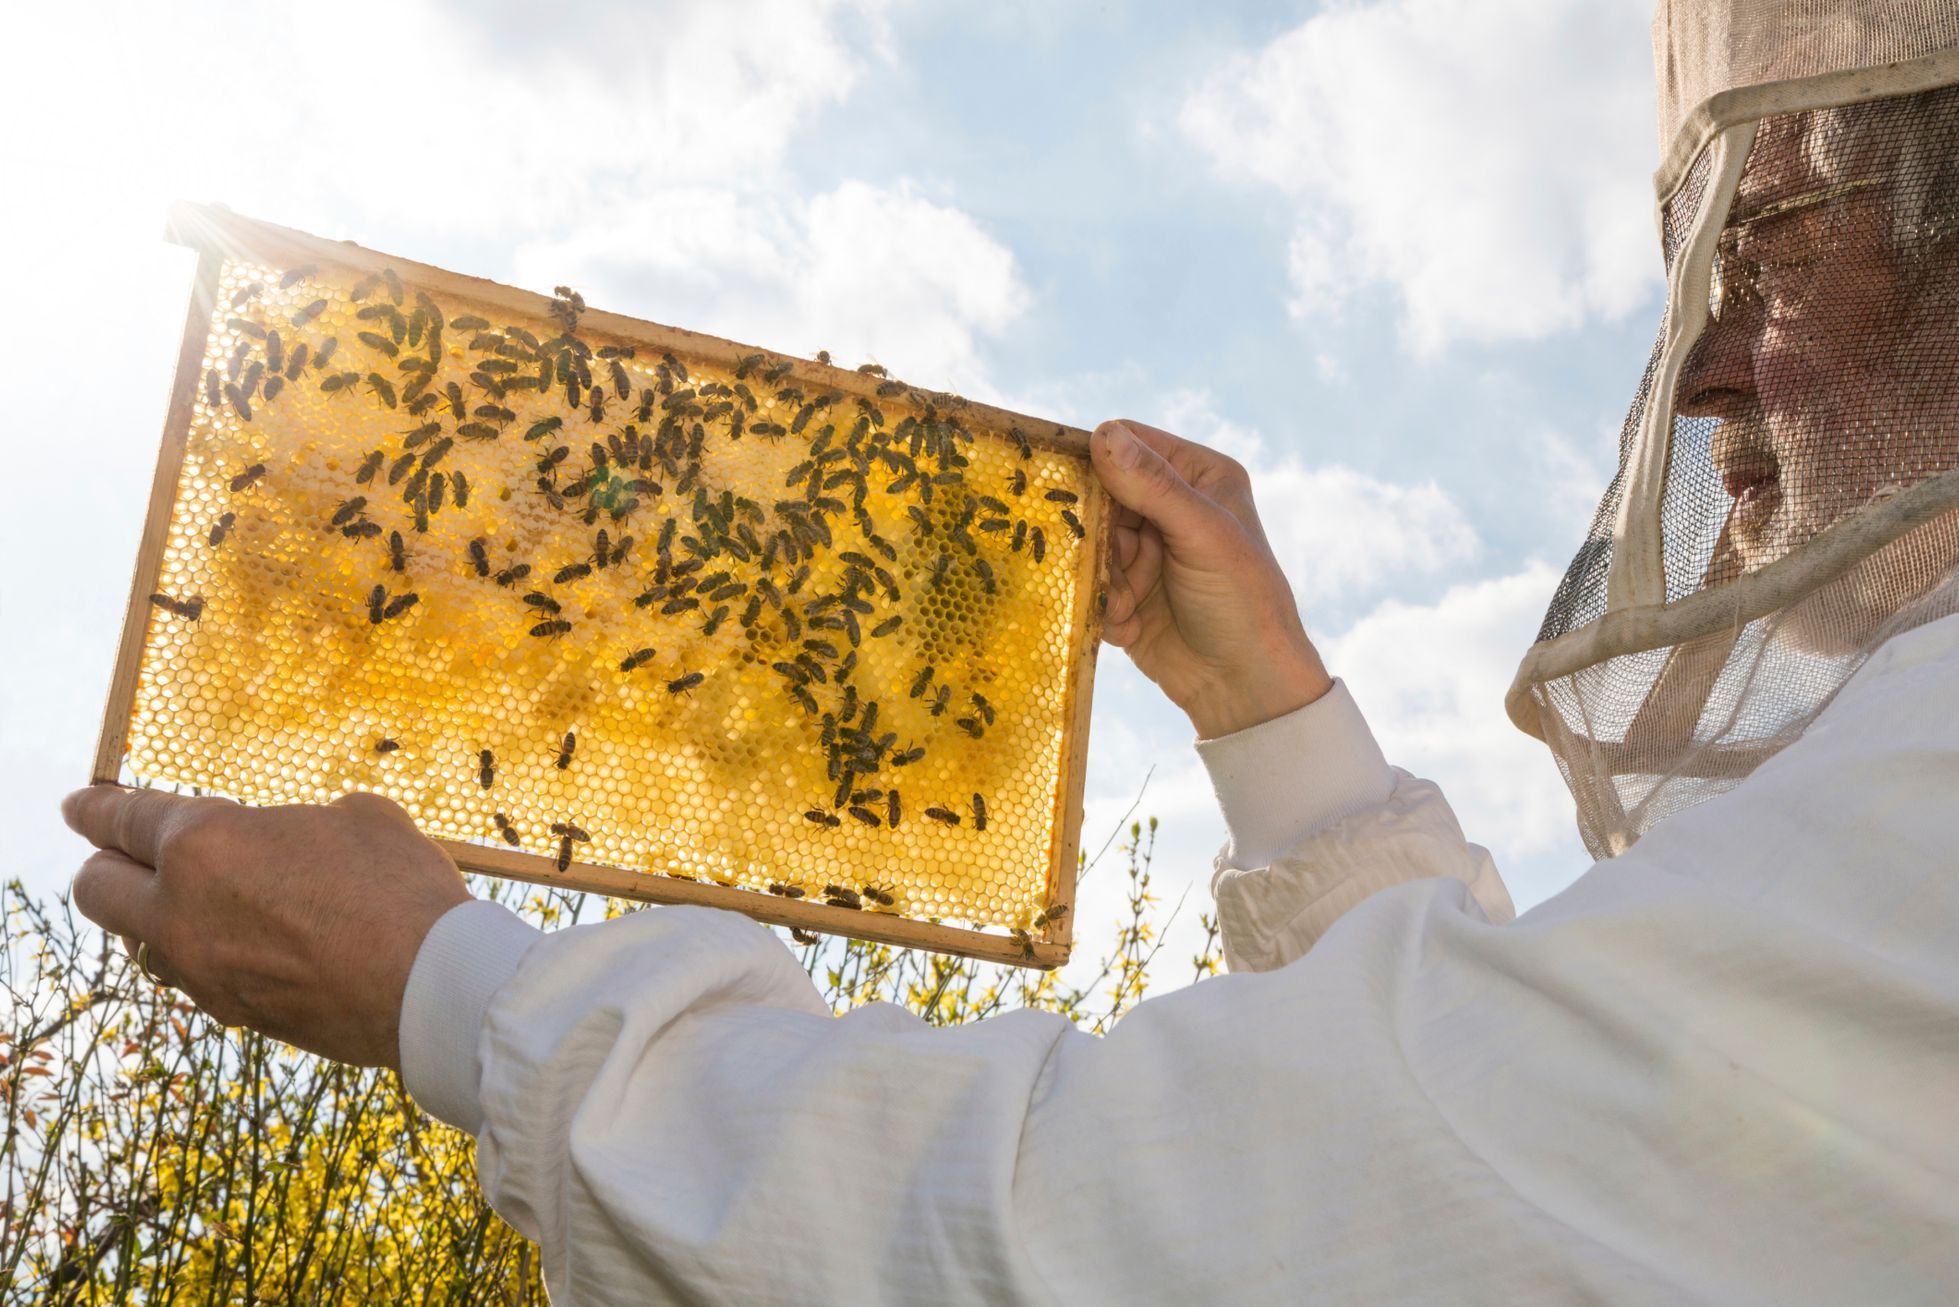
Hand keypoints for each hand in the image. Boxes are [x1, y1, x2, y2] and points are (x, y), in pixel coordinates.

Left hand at [62, 787, 471, 1068]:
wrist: (430, 987)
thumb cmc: (399, 888)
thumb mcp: (358, 817)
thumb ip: (300, 823)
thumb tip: (300, 839)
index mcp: (204, 845)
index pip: (120, 819)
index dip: (95, 807)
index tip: (80, 804)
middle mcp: (181, 911)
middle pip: (96, 889)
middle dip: (106, 865)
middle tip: (126, 854)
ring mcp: (201, 970)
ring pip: (140, 942)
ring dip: (158, 916)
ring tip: (203, 902)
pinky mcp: (232, 1011)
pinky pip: (194, 974)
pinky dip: (206, 952)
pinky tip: (255, 942)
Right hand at [1090, 419, 1332, 738]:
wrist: (1244, 687)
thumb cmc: (1242, 602)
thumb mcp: (1203, 535)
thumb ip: (1154, 487)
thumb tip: (1102, 434)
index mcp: (1197, 475)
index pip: (1129, 443)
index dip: (1096, 460)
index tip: (1069, 488)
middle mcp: (1169, 506)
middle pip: (1099, 496)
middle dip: (1097, 533)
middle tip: (1105, 560)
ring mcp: (1146, 550)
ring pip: (1090, 543)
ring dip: (1102, 577)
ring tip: (1126, 605)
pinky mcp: (1126, 591)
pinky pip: (1091, 583)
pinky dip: (1105, 606)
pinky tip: (1131, 627)